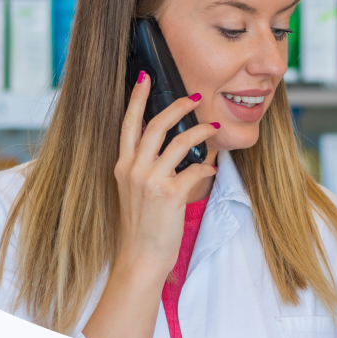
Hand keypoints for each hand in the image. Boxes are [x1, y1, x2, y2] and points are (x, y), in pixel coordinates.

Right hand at [82, 70, 218, 337]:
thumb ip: (146, 168)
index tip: (144, 78)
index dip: (137, 99)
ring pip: (179, 142)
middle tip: (195, 96)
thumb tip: (171, 147)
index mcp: (122, 166)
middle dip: (177, 106)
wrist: (140, 259)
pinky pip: (195, 169)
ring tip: (214, 128)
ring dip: (200, 132)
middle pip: (156, 125)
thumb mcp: (135, 192)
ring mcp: (150, 180)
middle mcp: (133, 169)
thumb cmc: (141, 227)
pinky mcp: (169, 194)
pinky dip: (207, 167)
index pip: (129, 124)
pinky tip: (212, 170)